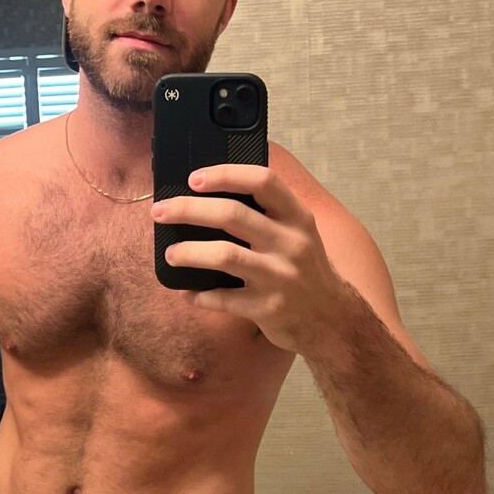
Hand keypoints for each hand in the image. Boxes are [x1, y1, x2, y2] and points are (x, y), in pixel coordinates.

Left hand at [151, 164, 343, 355]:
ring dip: (188, 252)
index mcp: (297, 218)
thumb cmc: (306, 269)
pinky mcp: (267, 308)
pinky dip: (199, 295)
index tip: (194, 178)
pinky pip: (223, 298)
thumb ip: (268, 213)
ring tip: (170, 254)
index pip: (262, 181)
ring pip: (224, 255)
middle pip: (233, 214)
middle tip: (161, 211)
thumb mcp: (299, 233)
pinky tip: (186, 292)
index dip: (225, 174)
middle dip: (188, 209)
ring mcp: (279, 277)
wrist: (332, 319)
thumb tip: (211, 193)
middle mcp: (291, 243)